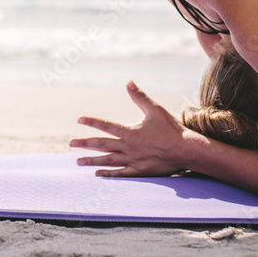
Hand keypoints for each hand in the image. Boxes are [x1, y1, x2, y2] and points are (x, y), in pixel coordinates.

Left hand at [70, 81, 189, 176]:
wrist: (186, 150)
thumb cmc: (172, 129)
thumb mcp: (155, 110)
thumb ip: (140, 97)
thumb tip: (129, 82)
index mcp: (130, 132)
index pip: (106, 126)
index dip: (92, 122)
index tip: (79, 120)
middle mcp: (128, 147)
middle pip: (102, 145)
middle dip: (85, 144)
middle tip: (71, 143)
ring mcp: (133, 160)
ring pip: (108, 160)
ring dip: (91, 160)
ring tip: (78, 161)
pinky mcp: (139, 171)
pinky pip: (120, 173)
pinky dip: (108, 174)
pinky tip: (97, 174)